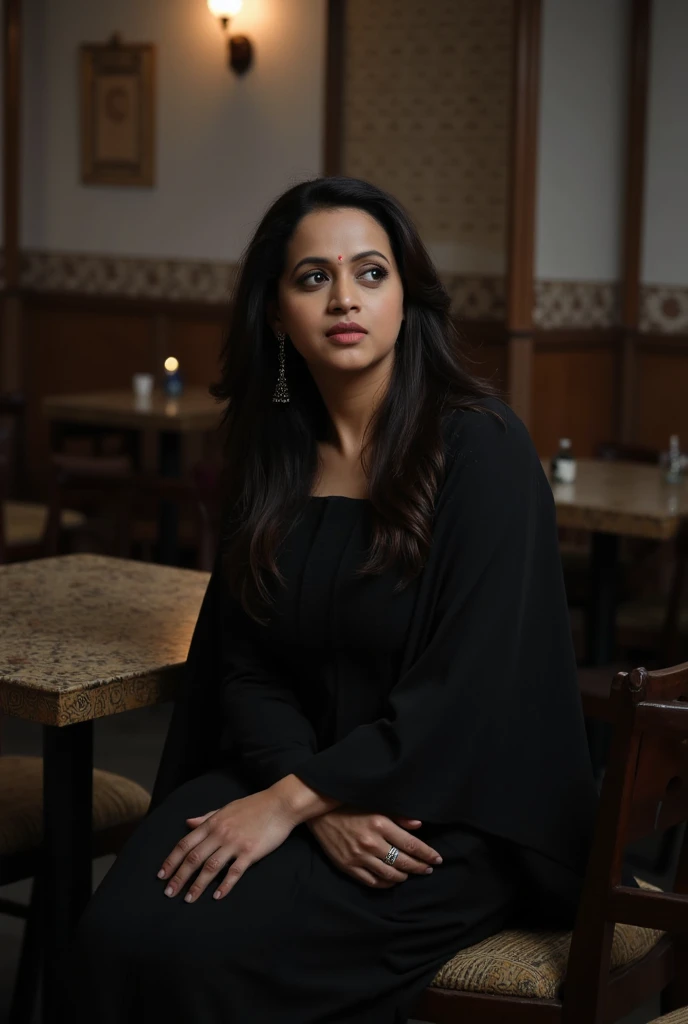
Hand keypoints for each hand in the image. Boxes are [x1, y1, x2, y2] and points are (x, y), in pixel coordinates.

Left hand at [157, 788, 297, 902]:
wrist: (280, 804)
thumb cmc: (253, 806)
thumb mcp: (226, 808)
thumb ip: (206, 818)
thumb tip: (187, 823)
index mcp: (212, 823)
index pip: (185, 844)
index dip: (171, 860)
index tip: (161, 875)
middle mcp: (220, 833)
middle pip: (194, 858)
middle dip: (179, 877)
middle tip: (169, 893)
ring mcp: (235, 843)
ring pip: (210, 868)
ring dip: (197, 885)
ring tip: (188, 899)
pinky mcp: (250, 852)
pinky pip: (234, 872)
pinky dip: (224, 885)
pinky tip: (216, 896)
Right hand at [306, 809, 442, 887]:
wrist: (318, 813)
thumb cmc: (348, 804)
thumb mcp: (374, 803)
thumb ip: (397, 815)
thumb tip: (418, 825)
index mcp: (380, 824)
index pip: (411, 845)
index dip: (427, 854)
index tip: (437, 859)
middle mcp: (371, 843)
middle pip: (403, 862)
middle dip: (419, 867)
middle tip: (428, 869)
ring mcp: (359, 857)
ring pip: (389, 875)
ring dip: (404, 876)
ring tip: (411, 873)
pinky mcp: (348, 866)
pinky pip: (372, 882)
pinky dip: (386, 884)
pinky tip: (392, 880)